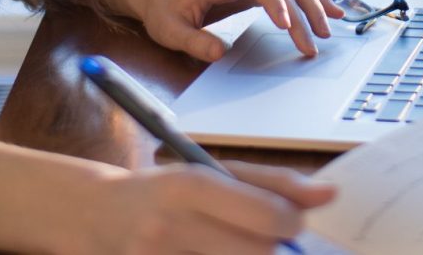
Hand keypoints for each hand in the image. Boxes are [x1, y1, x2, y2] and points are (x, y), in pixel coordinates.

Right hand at [76, 160, 336, 254]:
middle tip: (261, 241)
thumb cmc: (163, 193)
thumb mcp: (209, 174)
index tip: (290, 223)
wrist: (93, 216)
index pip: (266, 216)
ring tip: (230, 248)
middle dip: (272, 250)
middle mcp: (170, 228)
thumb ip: (271, 182)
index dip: (292, 224)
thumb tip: (329, 194)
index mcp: (187, 187)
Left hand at [138, 0, 344, 62]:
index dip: (274, 1)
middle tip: (315, 40)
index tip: (286, 26)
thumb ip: (193, 42)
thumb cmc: (165, 10)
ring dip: (314, 3)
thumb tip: (219, 53)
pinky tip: (331, 11)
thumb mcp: (170, 31)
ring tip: (332, 26)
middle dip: (303, 9)